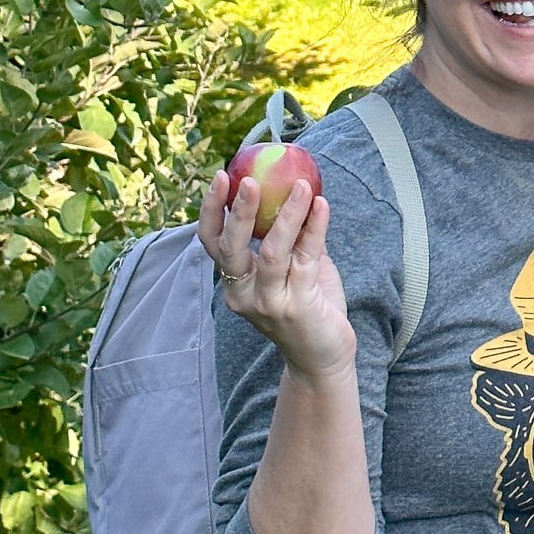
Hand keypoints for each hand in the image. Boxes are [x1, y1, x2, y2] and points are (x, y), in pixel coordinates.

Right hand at [199, 169, 353, 380]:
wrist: (322, 357)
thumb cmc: (306, 306)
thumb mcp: (291, 268)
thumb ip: (288, 236)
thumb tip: (293, 185)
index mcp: (234, 283)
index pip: (212, 243)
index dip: (211, 210)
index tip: (221, 176)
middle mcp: (244, 294)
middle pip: (231, 248)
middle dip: (238, 211)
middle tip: (249, 179)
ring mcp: (269, 302)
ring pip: (271, 252)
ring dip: (287, 214)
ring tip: (301, 186)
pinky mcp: (298, 306)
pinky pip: (306, 259)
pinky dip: (315, 228)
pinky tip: (322, 205)